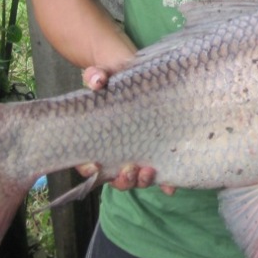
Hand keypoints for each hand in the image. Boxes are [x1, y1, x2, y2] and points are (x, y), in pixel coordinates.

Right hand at [78, 66, 174, 195]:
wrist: (131, 72)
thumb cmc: (112, 77)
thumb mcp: (101, 74)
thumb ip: (95, 76)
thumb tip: (96, 81)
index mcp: (96, 139)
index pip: (88, 163)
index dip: (89, 169)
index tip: (96, 165)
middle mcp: (114, 152)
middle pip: (113, 176)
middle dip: (122, 180)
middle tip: (129, 170)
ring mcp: (135, 153)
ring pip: (134, 178)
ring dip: (140, 181)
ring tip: (148, 171)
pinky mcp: (153, 150)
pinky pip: (158, 172)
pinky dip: (164, 181)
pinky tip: (169, 185)